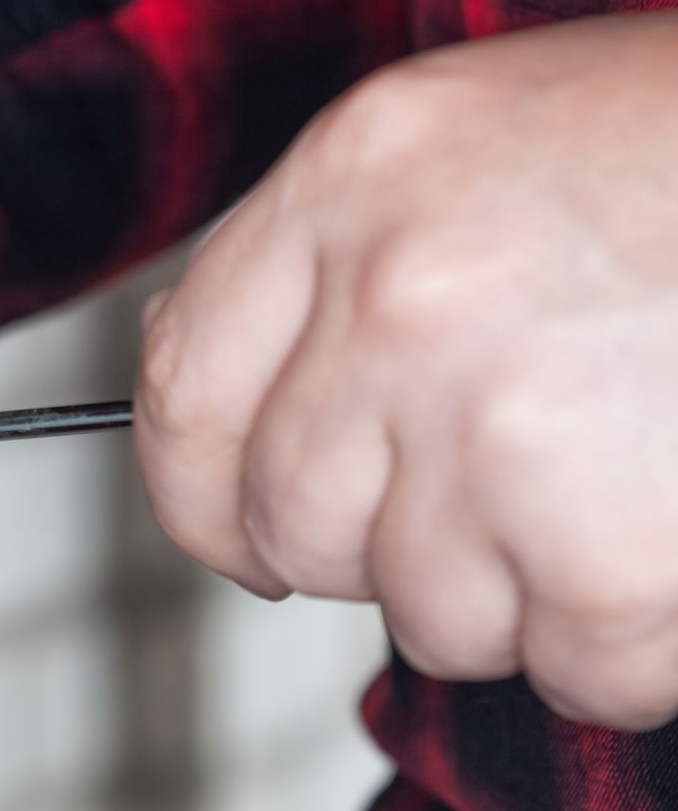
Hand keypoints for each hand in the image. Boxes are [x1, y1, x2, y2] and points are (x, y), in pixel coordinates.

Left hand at [135, 12, 677, 730]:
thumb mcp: (482, 141)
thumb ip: (344, 260)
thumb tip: (239, 410)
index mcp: (357, 176)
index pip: (181, 387)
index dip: (200, 490)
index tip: (240, 529)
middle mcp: (400, 296)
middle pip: (290, 520)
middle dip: (373, 549)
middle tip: (484, 507)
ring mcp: (497, 423)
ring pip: (422, 610)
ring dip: (516, 591)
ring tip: (615, 484)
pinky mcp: (604, 550)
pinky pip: (567, 669)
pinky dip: (628, 641)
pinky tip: (674, 533)